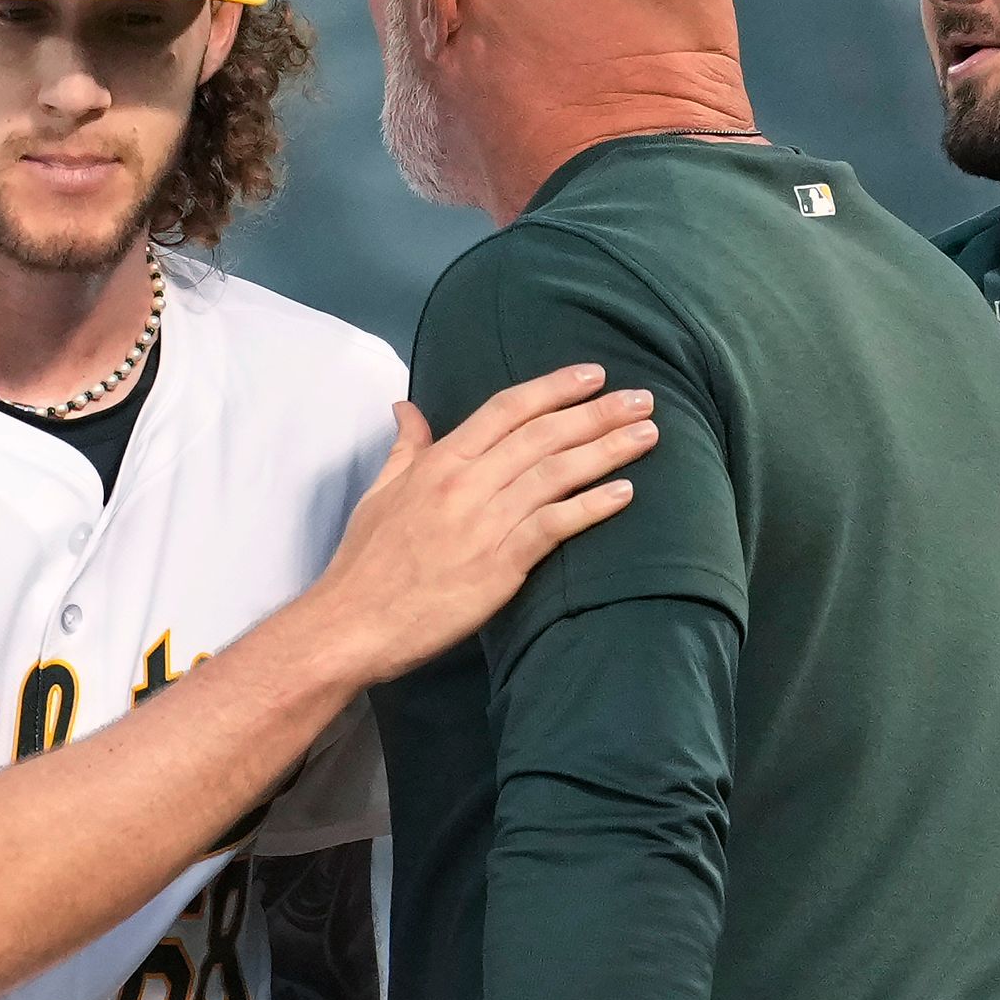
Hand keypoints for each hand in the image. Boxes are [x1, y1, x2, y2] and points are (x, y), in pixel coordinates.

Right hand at [289, 370, 656, 686]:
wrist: (352, 623)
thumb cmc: (365, 562)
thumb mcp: (380, 492)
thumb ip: (406, 448)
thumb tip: (408, 408)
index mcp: (439, 462)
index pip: (506, 409)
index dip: (554, 388)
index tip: (593, 375)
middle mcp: (466, 484)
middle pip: (543, 435)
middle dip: (597, 413)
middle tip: (643, 399)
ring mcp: (484, 524)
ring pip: (557, 474)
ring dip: (607, 451)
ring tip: (647, 435)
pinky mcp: (499, 566)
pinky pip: (554, 526)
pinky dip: (591, 507)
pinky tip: (624, 493)